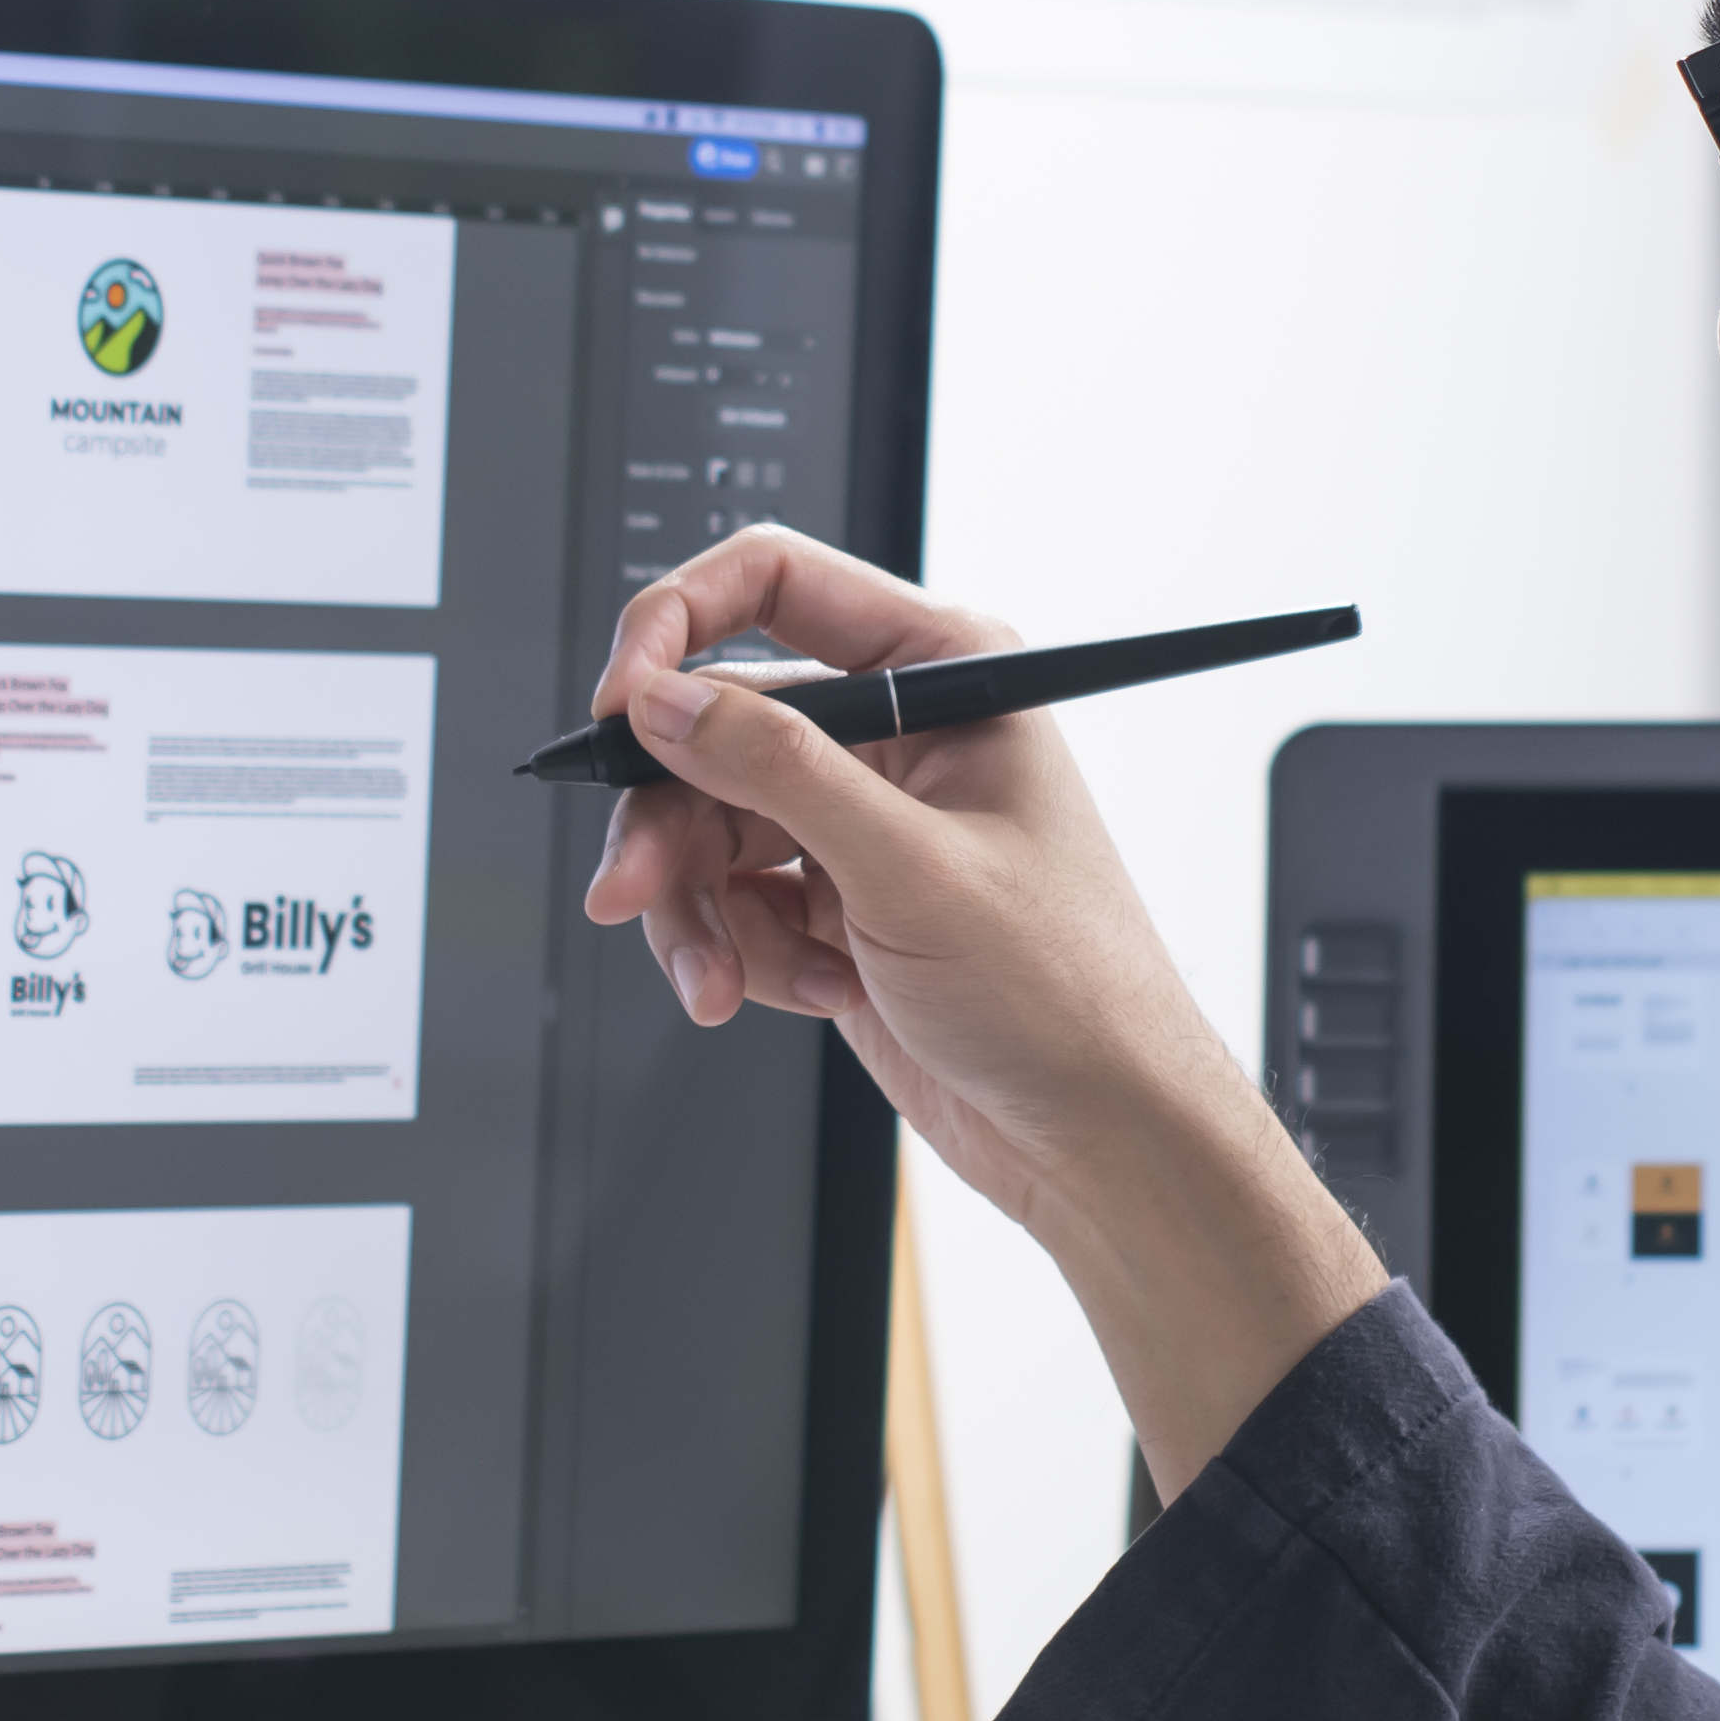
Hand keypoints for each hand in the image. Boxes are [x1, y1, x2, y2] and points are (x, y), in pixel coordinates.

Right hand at [576, 528, 1379, 1489]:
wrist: (1096, 1134)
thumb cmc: (1068, 990)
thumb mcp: (910, 867)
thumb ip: (778, 770)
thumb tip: (667, 700)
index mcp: (947, 673)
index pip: (776, 586)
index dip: (678, 628)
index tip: (623, 701)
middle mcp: (899, 736)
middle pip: (714, 725)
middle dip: (670, 819)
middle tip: (636, 888)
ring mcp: (860, 824)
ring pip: (705, 825)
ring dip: (697, 909)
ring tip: (725, 979)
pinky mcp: (831, 905)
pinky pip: (728, 902)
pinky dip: (740, 956)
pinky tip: (805, 994)